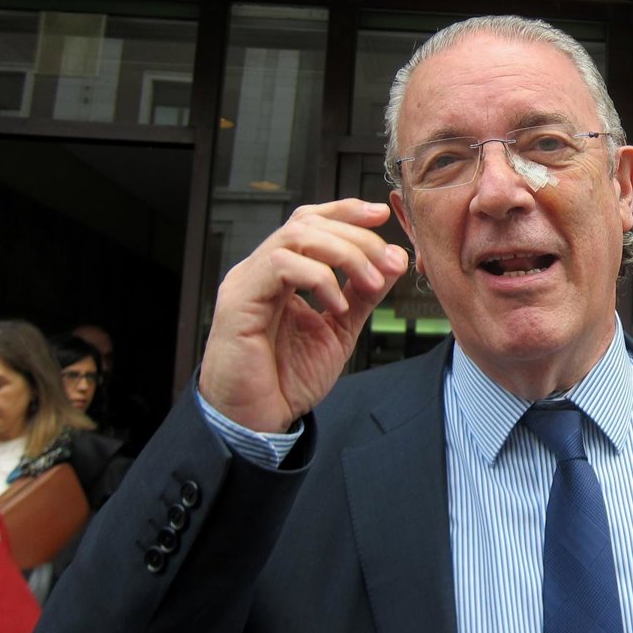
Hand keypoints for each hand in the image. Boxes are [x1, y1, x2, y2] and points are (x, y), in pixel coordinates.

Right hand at [199, 199, 409, 432]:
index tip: (381, 214)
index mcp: (281, 274)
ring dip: (345, 254)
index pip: (310, 222)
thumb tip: (393, 258)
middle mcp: (261, 270)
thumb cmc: (288, 380)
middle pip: (309, 223)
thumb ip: (364, 293)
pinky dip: (319, 278)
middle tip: (388, 264)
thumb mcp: (340, 328)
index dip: (345, 211)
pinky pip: (280, 266)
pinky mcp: (239, 300)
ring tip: (371, 283)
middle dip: (357, 238)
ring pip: (297, 236)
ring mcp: (247, 281)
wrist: (258, 421)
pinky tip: (337, 305)